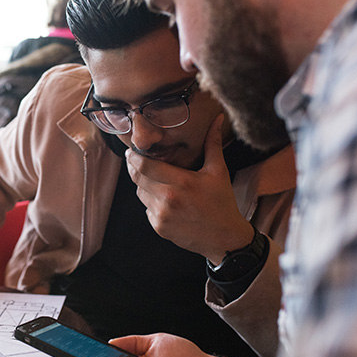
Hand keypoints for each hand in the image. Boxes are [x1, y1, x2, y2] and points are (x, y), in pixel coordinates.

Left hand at [125, 114, 253, 262]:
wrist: (225, 238)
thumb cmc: (222, 202)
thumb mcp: (218, 171)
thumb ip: (212, 144)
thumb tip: (218, 119)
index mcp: (181, 182)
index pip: (144, 166)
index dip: (133, 157)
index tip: (132, 151)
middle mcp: (167, 199)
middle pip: (137, 178)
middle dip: (134, 168)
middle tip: (136, 161)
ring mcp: (161, 215)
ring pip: (140, 193)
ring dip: (143, 185)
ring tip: (158, 181)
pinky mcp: (158, 227)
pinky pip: (146, 209)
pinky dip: (151, 202)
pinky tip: (166, 200)